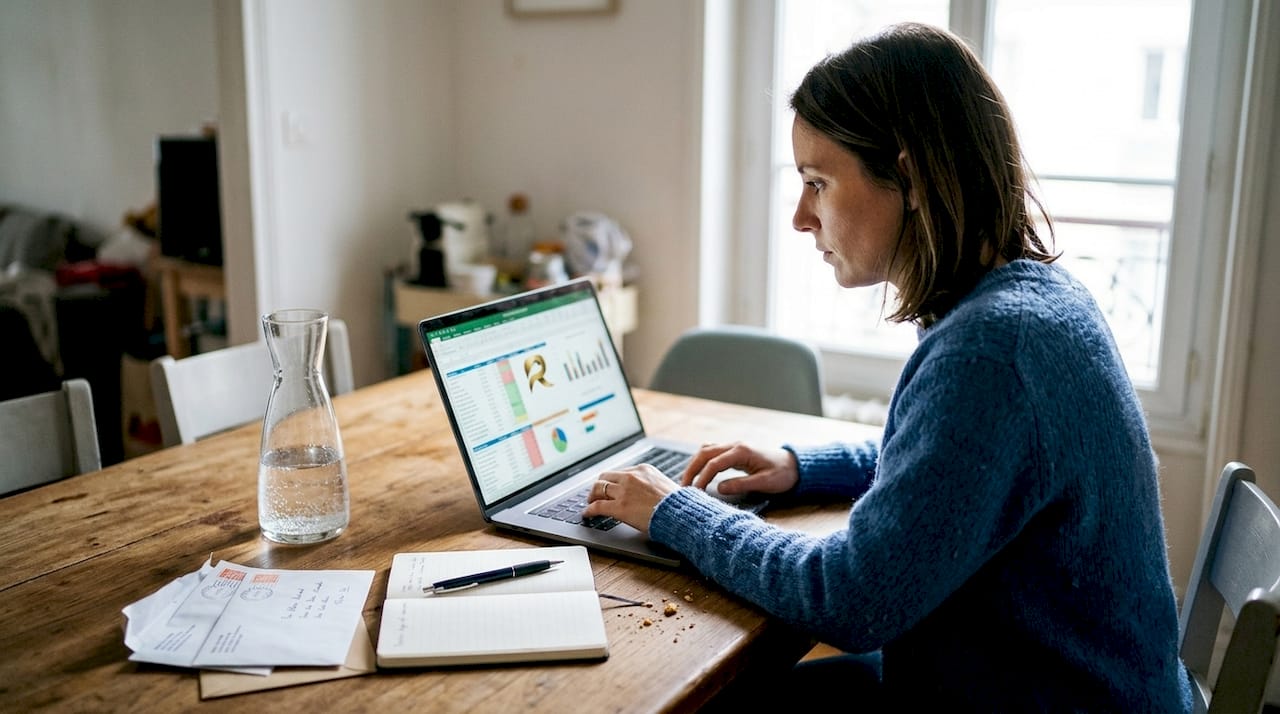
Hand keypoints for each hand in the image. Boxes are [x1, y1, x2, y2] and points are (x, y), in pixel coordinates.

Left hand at [582, 465, 679, 536]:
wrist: (680, 514)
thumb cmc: (677, 504)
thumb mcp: (664, 485)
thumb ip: (651, 485)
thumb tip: (648, 493)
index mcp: (643, 469)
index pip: (620, 472)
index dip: (612, 481)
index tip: (609, 486)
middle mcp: (631, 477)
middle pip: (605, 477)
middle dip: (599, 485)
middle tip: (595, 494)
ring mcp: (624, 491)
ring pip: (598, 489)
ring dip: (592, 496)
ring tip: (590, 503)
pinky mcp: (619, 507)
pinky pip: (597, 506)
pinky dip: (589, 510)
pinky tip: (587, 514)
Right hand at [682, 442, 798, 495]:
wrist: (795, 465)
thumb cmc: (783, 474)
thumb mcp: (765, 483)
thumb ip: (741, 484)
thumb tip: (719, 489)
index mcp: (742, 451)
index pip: (714, 463)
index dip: (702, 478)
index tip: (695, 492)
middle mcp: (735, 445)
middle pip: (705, 453)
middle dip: (691, 469)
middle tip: (683, 486)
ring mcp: (734, 447)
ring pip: (706, 450)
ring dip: (695, 464)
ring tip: (687, 481)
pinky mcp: (734, 452)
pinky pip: (713, 453)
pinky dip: (702, 462)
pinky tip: (699, 474)